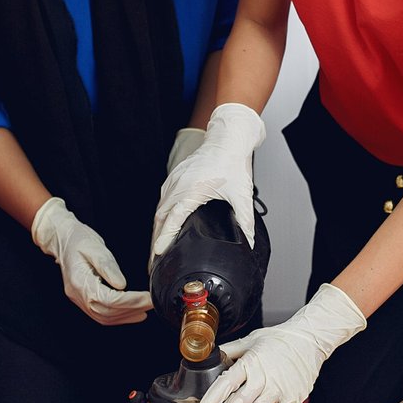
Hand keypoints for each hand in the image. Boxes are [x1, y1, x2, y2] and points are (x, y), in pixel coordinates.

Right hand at [31, 197, 151, 325]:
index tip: (148, 298)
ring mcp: (79, 299)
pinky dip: (120, 316)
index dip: (130, 301)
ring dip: (127, 316)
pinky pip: (102, 314)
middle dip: (132, 309)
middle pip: (107, 312)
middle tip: (153, 302)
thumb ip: (108, 267)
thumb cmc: (78, 239)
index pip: (108, 299)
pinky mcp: (84, 299)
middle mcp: (78, 295)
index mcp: (79, 281)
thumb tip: (122, 285)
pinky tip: (135, 313)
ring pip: (104, 317)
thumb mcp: (95, 247)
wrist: (62, 238)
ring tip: (146, 308)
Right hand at [151, 103, 264, 258]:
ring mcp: (173, 182)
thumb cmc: (231, 162)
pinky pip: (161, 202)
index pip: (172, 221)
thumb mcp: (241, 194)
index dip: (164, 240)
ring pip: (158, 212)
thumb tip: (249, 242)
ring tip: (156, 251)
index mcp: (192, 191)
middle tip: (154, 263)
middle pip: (159, 220)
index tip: (158, 254)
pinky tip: (162, 229)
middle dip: (155, 242)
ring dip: (156, 231)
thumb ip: (245, 221)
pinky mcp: (173, 179)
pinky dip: (159, 219)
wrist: (226, 139)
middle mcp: (178, 186)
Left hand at [195, 283, 365, 402]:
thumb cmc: (279, 339)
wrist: (310, 339)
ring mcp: (278, 390)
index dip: (212, 399)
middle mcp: (263, 378)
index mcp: (250, 363)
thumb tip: (210, 356)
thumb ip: (230, 350)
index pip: (226, 383)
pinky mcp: (292, 398)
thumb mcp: (251, 339)